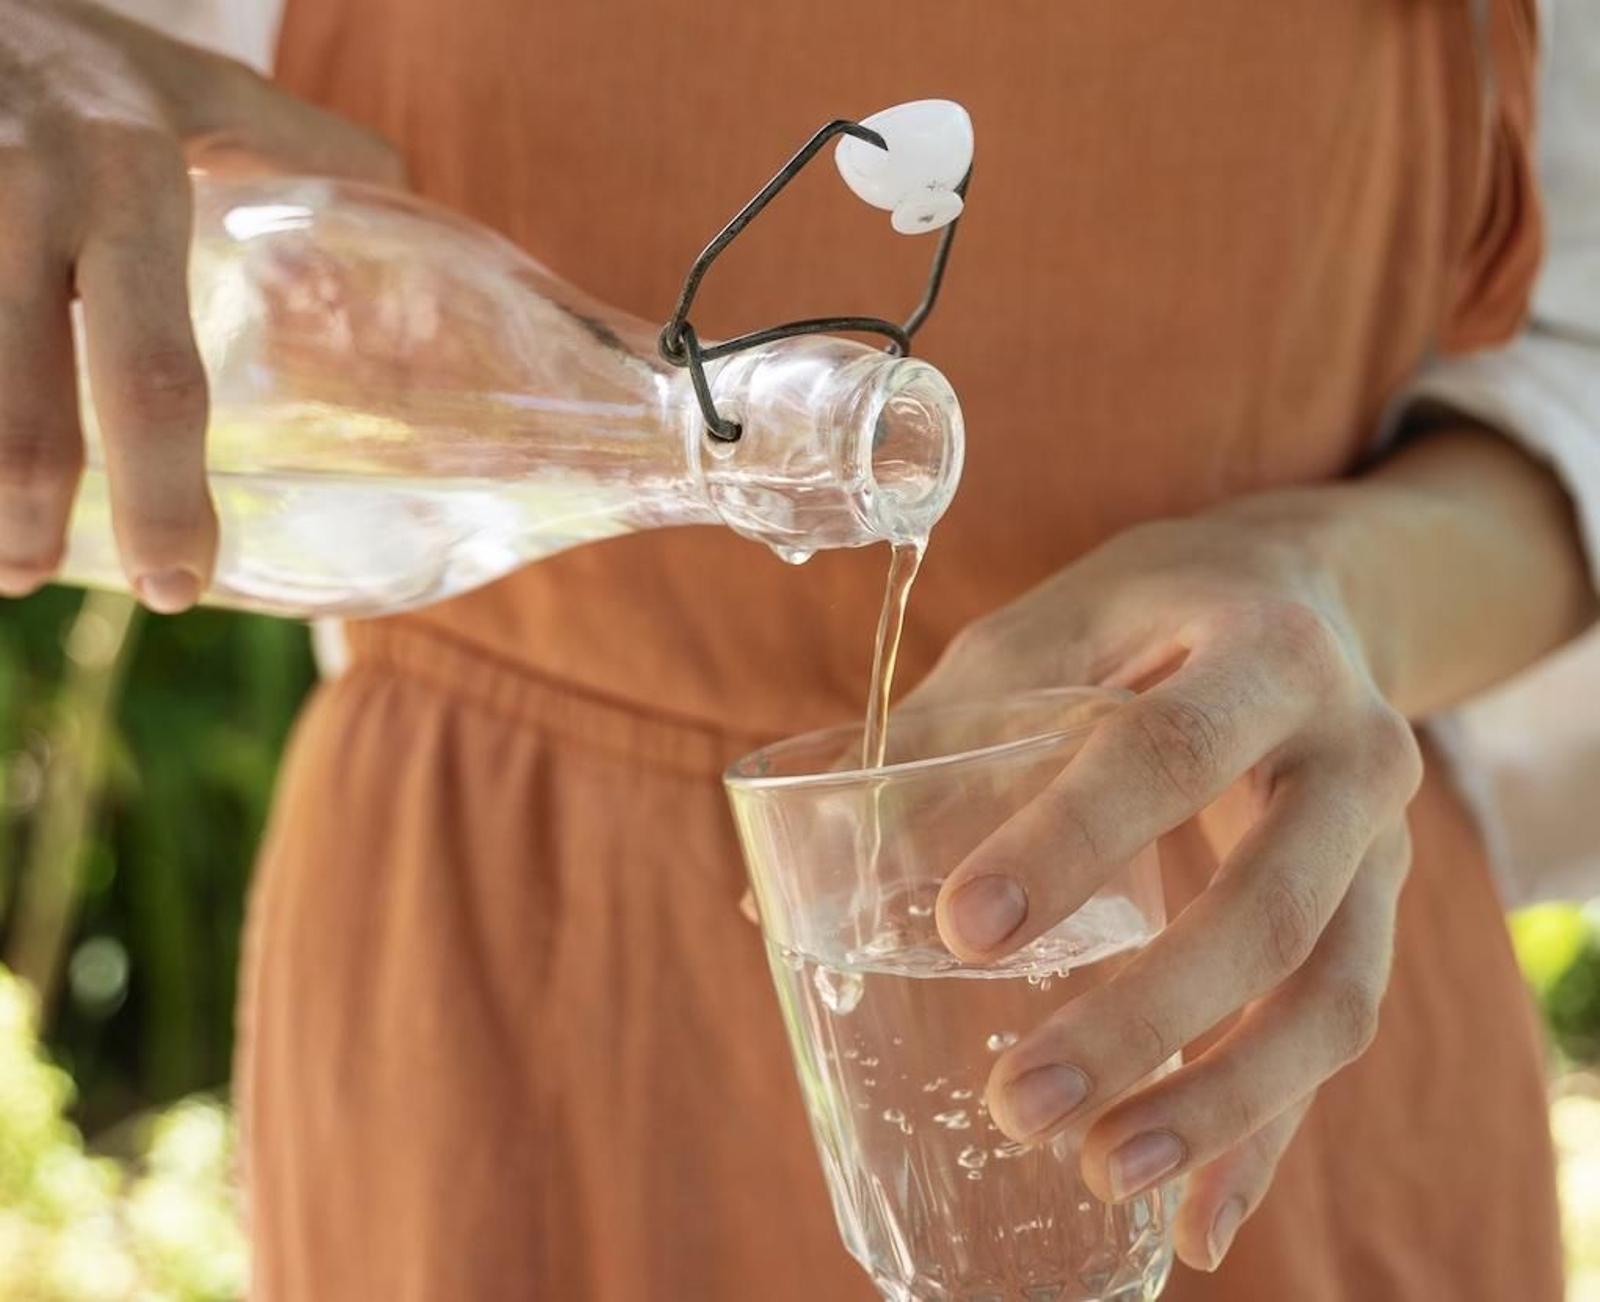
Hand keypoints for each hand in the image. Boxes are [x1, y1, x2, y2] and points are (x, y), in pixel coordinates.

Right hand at [0, 0, 402, 609]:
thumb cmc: (74, 52)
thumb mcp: (190, 84)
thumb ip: (295, 138)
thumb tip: (407, 192)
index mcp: (127, 184)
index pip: (154, 374)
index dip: (164, 493)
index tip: (179, 582)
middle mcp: (22, 201)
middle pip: (23, 413)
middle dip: (28, 518)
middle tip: (39, 578)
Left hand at [906, 503, 1423, 1272]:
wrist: (1297, 600)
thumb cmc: (1136, 620)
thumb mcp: (1042, 636)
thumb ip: (934, 749)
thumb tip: (774, 903)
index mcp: (1258, 654)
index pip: (1168, 755)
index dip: (1068, 843)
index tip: (962, 931)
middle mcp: (1350, 751)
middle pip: (1267, 904)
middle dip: (1144, 1018)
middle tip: (1014, 1102)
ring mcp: (1380, 846)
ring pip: (1327, 996)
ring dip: (1216, 1104)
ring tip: (1099, 1171)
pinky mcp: (1375, 914)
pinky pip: (1334, 1036)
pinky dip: (1263, 1134)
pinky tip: (1194, 1222)